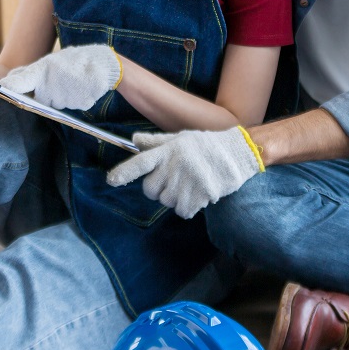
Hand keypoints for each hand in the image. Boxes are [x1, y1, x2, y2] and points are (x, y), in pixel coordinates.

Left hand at [0, 44, 121, 109]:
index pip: (21, 80)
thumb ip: (30, 72)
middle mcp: (52, 84)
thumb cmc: (74, 61)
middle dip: (47, 93)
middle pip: (41, 99)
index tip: (4, 86)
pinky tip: (81, 87)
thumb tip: (8, 80)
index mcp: (43, 69)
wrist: (105, 63)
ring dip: (62, 96)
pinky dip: (76, 99)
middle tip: (59, 81)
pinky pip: (72, 106)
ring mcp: (66, 95)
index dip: (12, 85)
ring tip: (73, 82)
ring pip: (57, 104)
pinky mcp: (79, 103)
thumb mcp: (51, 61)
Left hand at [106, 127, 263, 219]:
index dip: (123, 173)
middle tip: (174, 180)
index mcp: (167, 152)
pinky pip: (182, 211)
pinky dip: (188, 207)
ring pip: (166, 202)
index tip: (111, 181)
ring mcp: (185, 182)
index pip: (139, 163)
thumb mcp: (179, 138)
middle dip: (158, 189)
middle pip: (150, 190)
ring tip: (190, 184)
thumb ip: (155, 142)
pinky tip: (197, 194)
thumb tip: (134, 140)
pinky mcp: (198, 195)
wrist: (237, 153)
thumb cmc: (206, 145)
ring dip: (175, 198)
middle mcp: (173, 167)